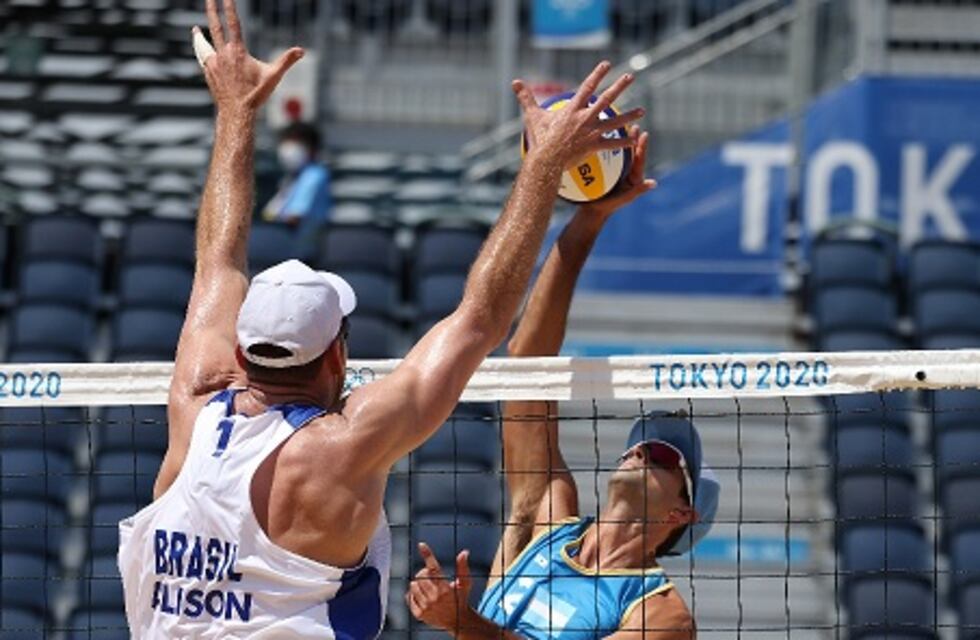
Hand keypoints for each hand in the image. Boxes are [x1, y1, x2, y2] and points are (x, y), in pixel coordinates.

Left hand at [194, 0, 303, 111]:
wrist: (236, 111)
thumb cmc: (256, 94)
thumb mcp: (273, 76)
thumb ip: (286, 60)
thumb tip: (302, 51)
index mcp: (238, 51)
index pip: (233, 22)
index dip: (229, 6)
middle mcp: (222, 53)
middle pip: (214, 27)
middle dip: (211, 10)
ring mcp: (213, 63)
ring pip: (205, 44)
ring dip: (200, 35)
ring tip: (195, 28)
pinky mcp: (208, 72)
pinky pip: (204, 57)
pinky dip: (203, 51)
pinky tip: (201, 50)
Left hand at [406, 543, 472, 631]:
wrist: (457, 621)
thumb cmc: (461, 599)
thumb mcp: (465, 584)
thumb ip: (463, 568)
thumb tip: (464, 552)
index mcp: (445, 590)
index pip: (434, 568)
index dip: (428, 555)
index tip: (422, 545)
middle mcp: (435, 598)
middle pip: (421, 576)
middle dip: (424, 572)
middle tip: (430, 576)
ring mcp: (426, 607)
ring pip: (413, 585)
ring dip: (418, 583)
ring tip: (427, 587)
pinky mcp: (419, 614)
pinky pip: (409, 597)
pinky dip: (413, 594)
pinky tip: (422, 596)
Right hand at [514, 61, 644, 171]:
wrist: (546, 161)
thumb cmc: (539, 139)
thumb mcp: (531, 116)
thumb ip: (525, 98)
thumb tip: (515, 82)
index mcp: (572, 109)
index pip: (588, 86)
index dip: (598, 74)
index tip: (607, 64)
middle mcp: (585, 118)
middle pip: (607, 99)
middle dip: (620, 86)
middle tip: (631, 77)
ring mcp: (591, 132)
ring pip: (615, 122)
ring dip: (630, 115)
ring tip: (642, 110)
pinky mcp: (594, 146)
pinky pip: (613, 143)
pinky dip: (624, 142)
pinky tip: (635, 139)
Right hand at [582, 128, 656, 218]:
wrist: (592, 211)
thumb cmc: (608, 206)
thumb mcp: (624, 197)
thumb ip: (638, 190)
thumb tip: (653, 183)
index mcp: (633, 178)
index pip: (639, 160)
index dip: (642, 147)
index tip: (644, 134)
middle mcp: (626, 173)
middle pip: (630, 153)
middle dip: (632, 139)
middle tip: (634, 125)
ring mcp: (615, 172)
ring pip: (618, 153)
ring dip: (620, 139)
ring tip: (620, 126)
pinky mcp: (604, 171)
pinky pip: (605, 157)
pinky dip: (604, 147)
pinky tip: (599, 136)